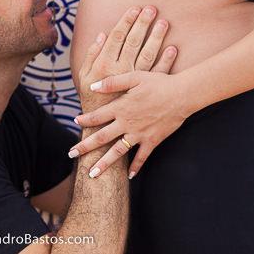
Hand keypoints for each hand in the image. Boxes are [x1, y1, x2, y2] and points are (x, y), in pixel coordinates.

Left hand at [71, 69, 193, 179]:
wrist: (182, 95)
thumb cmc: (159, 83)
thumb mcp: (134, 77)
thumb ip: (113, 82)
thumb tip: (93, 86)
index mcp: (121, 107)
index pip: (97, 116)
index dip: (85, 119)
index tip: (75, 121)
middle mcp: (127, 123)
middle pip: (101, 138)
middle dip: (85, 147)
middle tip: (71, 154)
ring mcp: (139, 134)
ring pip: (117, 152)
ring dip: (104, 164)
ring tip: (92, 175)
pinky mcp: (152, 140)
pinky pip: (142, 157)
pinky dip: (135, 167)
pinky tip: (129, 176)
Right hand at [76, 6, 175, 112]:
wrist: (102, 127)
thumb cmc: (92, 99)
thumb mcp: (84, 76)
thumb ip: (92, 55)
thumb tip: (102, 34)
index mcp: (105, 64)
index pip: (117, 37)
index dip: (126, 21)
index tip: (134, 8)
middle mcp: (120, 70)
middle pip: (134, 41)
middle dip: (142, 24)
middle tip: (151, 9)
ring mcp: (134, 80)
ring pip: (148, 54)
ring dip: (156, 38)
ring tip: (164, 23)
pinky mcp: (145, 90)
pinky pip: (157, 72)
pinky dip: (166, 60)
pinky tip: (172, 48)